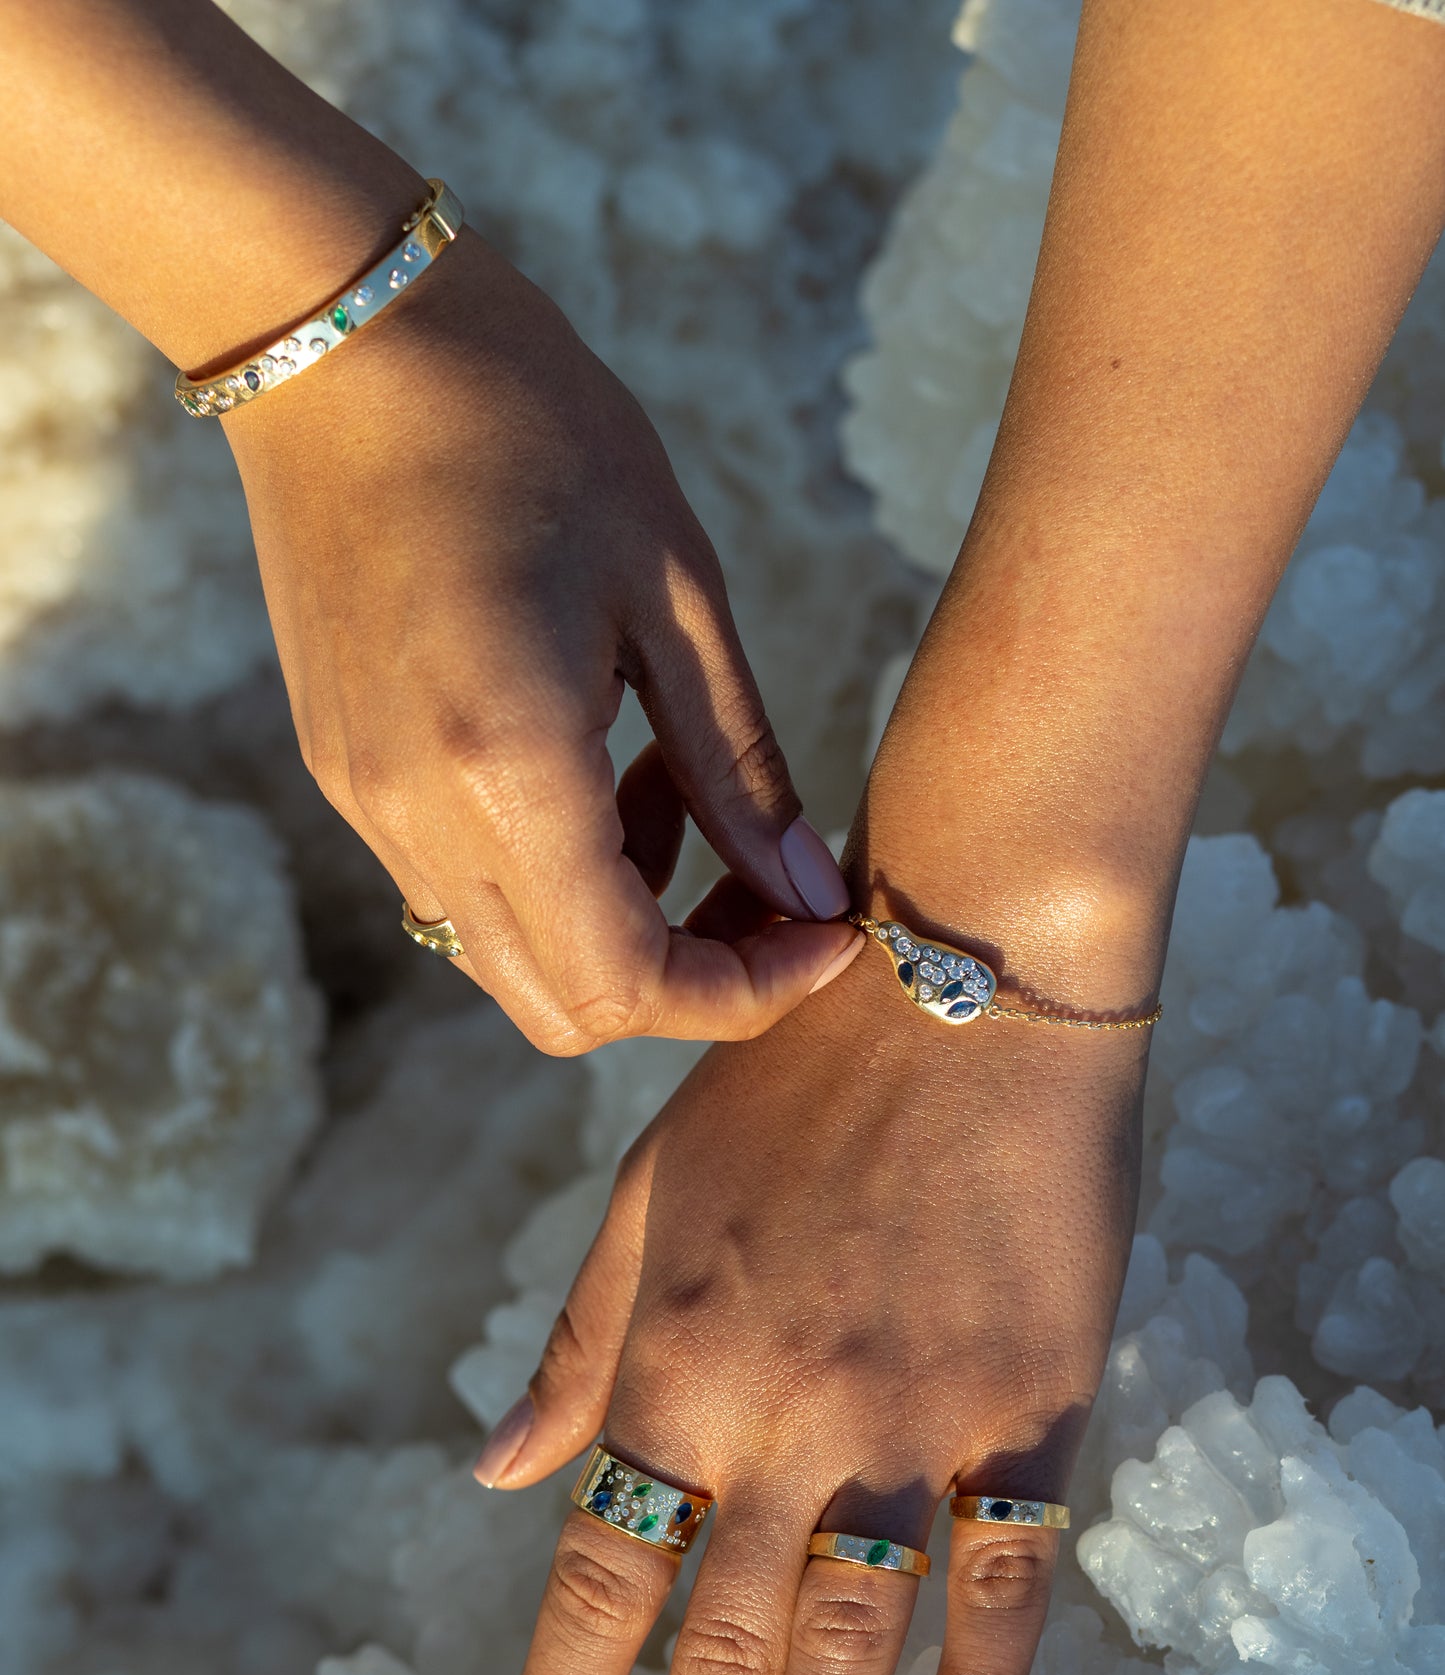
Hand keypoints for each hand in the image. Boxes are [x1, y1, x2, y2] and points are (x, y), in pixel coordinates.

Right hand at [222, 228, 855, 1052]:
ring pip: (513, 964)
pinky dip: (555, 881)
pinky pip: (463, 896)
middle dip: (692, 981)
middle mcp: (420, 820)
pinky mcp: (347, 779)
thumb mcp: (675, 591)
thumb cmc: (529, 428)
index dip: (746, 991)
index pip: (630, 986)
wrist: (342, 342)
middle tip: (771, 890)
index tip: (825, 932)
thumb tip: (808, 895)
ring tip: (681, 793)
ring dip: (622, 928)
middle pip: (568, 1010)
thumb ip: (742, 769)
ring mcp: (368, 808)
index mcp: (509, 771)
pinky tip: (600, 770)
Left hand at [474, 922, 1148, 1674]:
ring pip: (852, 1644)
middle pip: (719, 1647)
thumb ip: (576, 1346)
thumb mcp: (644, 1192)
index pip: (597, 1580)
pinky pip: (1007, 1579)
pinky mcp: (1033, 1405)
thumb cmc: (787, 1080)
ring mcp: (914, 1417)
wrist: (962, 982)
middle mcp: (783, 1414)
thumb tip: (492, 1475)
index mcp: (673, 1361)